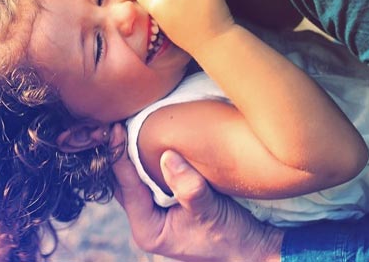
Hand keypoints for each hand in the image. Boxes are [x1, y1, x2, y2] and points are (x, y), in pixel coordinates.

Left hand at [110, 125, 282, 260]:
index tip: (116, 129)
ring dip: (132, 155)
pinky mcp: (166, 204)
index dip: (119, 156)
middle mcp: (145, 222)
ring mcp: (155, 214)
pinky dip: (148, 160)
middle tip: (116, 120)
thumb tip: (167, 155)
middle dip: (120, 153)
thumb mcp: (211, 210)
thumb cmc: (231, 236)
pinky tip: (149, 139)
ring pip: (135, 179)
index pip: (126, 187)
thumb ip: (188, 186)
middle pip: (123, 183)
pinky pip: (150, 178)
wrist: (252, 249)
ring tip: (127, 124)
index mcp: (147, 229)